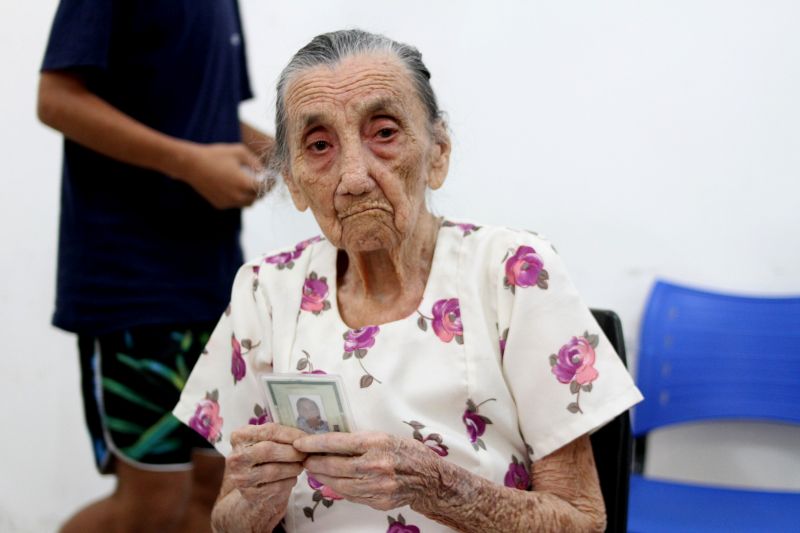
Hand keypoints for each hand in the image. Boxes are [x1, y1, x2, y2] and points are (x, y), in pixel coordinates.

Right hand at [173, 142, 262, 208]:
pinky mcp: (220, 204)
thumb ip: (255, 162)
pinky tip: (234, 186)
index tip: (274, 178)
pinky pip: (235, 204)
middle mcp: (237, 196)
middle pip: (257, 198)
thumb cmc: (215, 155)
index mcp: (244, 183)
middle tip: (263, 180)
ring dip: (251, 195)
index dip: (271, 183)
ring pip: (247, 203)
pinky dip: (239, 198)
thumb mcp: (239, 151)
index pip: (265, 188)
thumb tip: (264, 171)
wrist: (191, 164)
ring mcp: (228, 202)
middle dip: (262, 190)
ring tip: (249, 183)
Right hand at [226, 423, 307, 508]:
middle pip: (268, 450)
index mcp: (239, 437)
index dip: (291, 434)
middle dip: (292, 452)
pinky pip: (277, 486)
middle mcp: (236, 457)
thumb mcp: (267, 440)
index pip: (268, 431)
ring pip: (274, 470)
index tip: (306, 438)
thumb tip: (305, 438)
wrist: (254, 488)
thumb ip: (281, 435)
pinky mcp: (250, 495)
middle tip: (305, 454)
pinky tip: (292, 477)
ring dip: (293, 467)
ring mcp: (241, 478)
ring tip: (300, 465)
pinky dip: (290, 481)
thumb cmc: (264, 458)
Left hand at [294, 431, 441, 511]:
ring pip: (338, 482)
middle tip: (303, 457)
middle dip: (314, 461)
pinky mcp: (377, 501)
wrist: (429, 478)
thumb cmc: (407, 452)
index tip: (300, 442)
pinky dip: (337, 488)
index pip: (337, 442)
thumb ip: (358, 442)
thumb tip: (330, 445)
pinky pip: (350, 495)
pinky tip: (331, 482)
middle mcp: (375, 464)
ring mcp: (376, 486)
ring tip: (313, 469)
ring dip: (321, 476)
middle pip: (334, 464)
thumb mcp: (384, 437)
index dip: (314, 443)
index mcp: (377, 443)